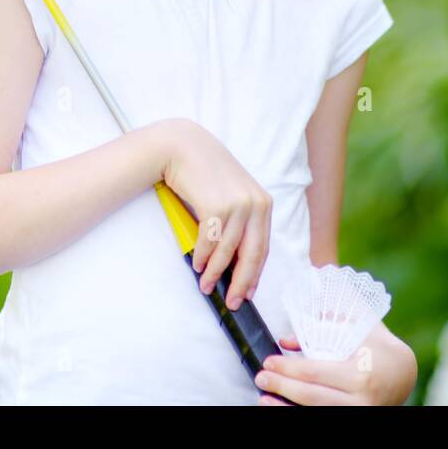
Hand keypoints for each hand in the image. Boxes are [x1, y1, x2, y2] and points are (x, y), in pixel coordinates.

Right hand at [155, 118, 272, 311]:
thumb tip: (235, 261)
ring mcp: (237, 205)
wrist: (183, 146)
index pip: (263, 248)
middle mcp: (256, 204)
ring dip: (216, 272)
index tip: (248, 292)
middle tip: (233, 302)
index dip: (255, 274)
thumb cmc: (206, 172)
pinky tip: (198, 265)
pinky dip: (203, 257)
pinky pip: (210, 241)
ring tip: (207, 285)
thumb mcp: (232, 193)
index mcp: (264, 203)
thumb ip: (240, 221)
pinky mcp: (217, 206)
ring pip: (228, 251)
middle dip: (242, 283)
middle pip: (252, 255)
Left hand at [255, 323, 417, 405]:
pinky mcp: (355, 419)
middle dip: (281, 387)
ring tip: (264, 397)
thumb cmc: (377, 346)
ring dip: (284, 408)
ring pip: (314, 414)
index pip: (315, 372)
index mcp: (360, 373)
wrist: (403, 374)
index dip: (288, 368)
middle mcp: (360, 400)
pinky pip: (321, 419)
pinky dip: (297, 414)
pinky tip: (282, 408)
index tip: (270, 361)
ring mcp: (358, 414)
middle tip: (262, 377)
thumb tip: (287, 339)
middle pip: (311, 396)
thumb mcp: (357, 328)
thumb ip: (324, 326)